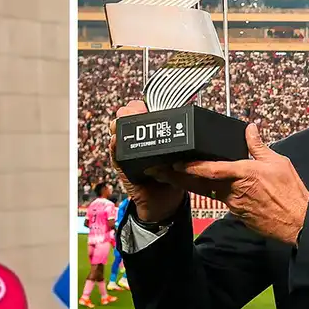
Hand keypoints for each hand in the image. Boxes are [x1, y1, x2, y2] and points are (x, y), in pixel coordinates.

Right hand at [109, 100, 186, 222]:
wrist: (165, 204)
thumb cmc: (174, 176)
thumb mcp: (181, 155)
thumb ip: (184, 142)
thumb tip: (193, 125)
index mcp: (151, 132)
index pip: (141, 109)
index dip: (143, 104)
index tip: (149, 104)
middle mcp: (136, 139)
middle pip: (126, 115)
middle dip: (131, 111)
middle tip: (140, 112)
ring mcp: (127, 152)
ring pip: (116, 130)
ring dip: (121, 125)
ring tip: (127, 123)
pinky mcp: (122, 166)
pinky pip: (115, 154)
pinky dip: (115, 146)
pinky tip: (117, 140)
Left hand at [176, 123, 308, 245]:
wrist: (297, 222)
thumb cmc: (290, 192)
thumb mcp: (278, 162)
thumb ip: (259, 146)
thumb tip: (250, 129)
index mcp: (243, 174)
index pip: (211, 170)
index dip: (191, 167)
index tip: (175, 164)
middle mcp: (233, 191)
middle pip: (199, 183)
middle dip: (177, 177)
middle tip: (158, 171)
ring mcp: (233, 204)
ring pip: (207, 191)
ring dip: (190, 184)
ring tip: (172, 175)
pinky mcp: (236, 213)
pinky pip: (220, 199)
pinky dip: (209, 192)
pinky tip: (201, 187)